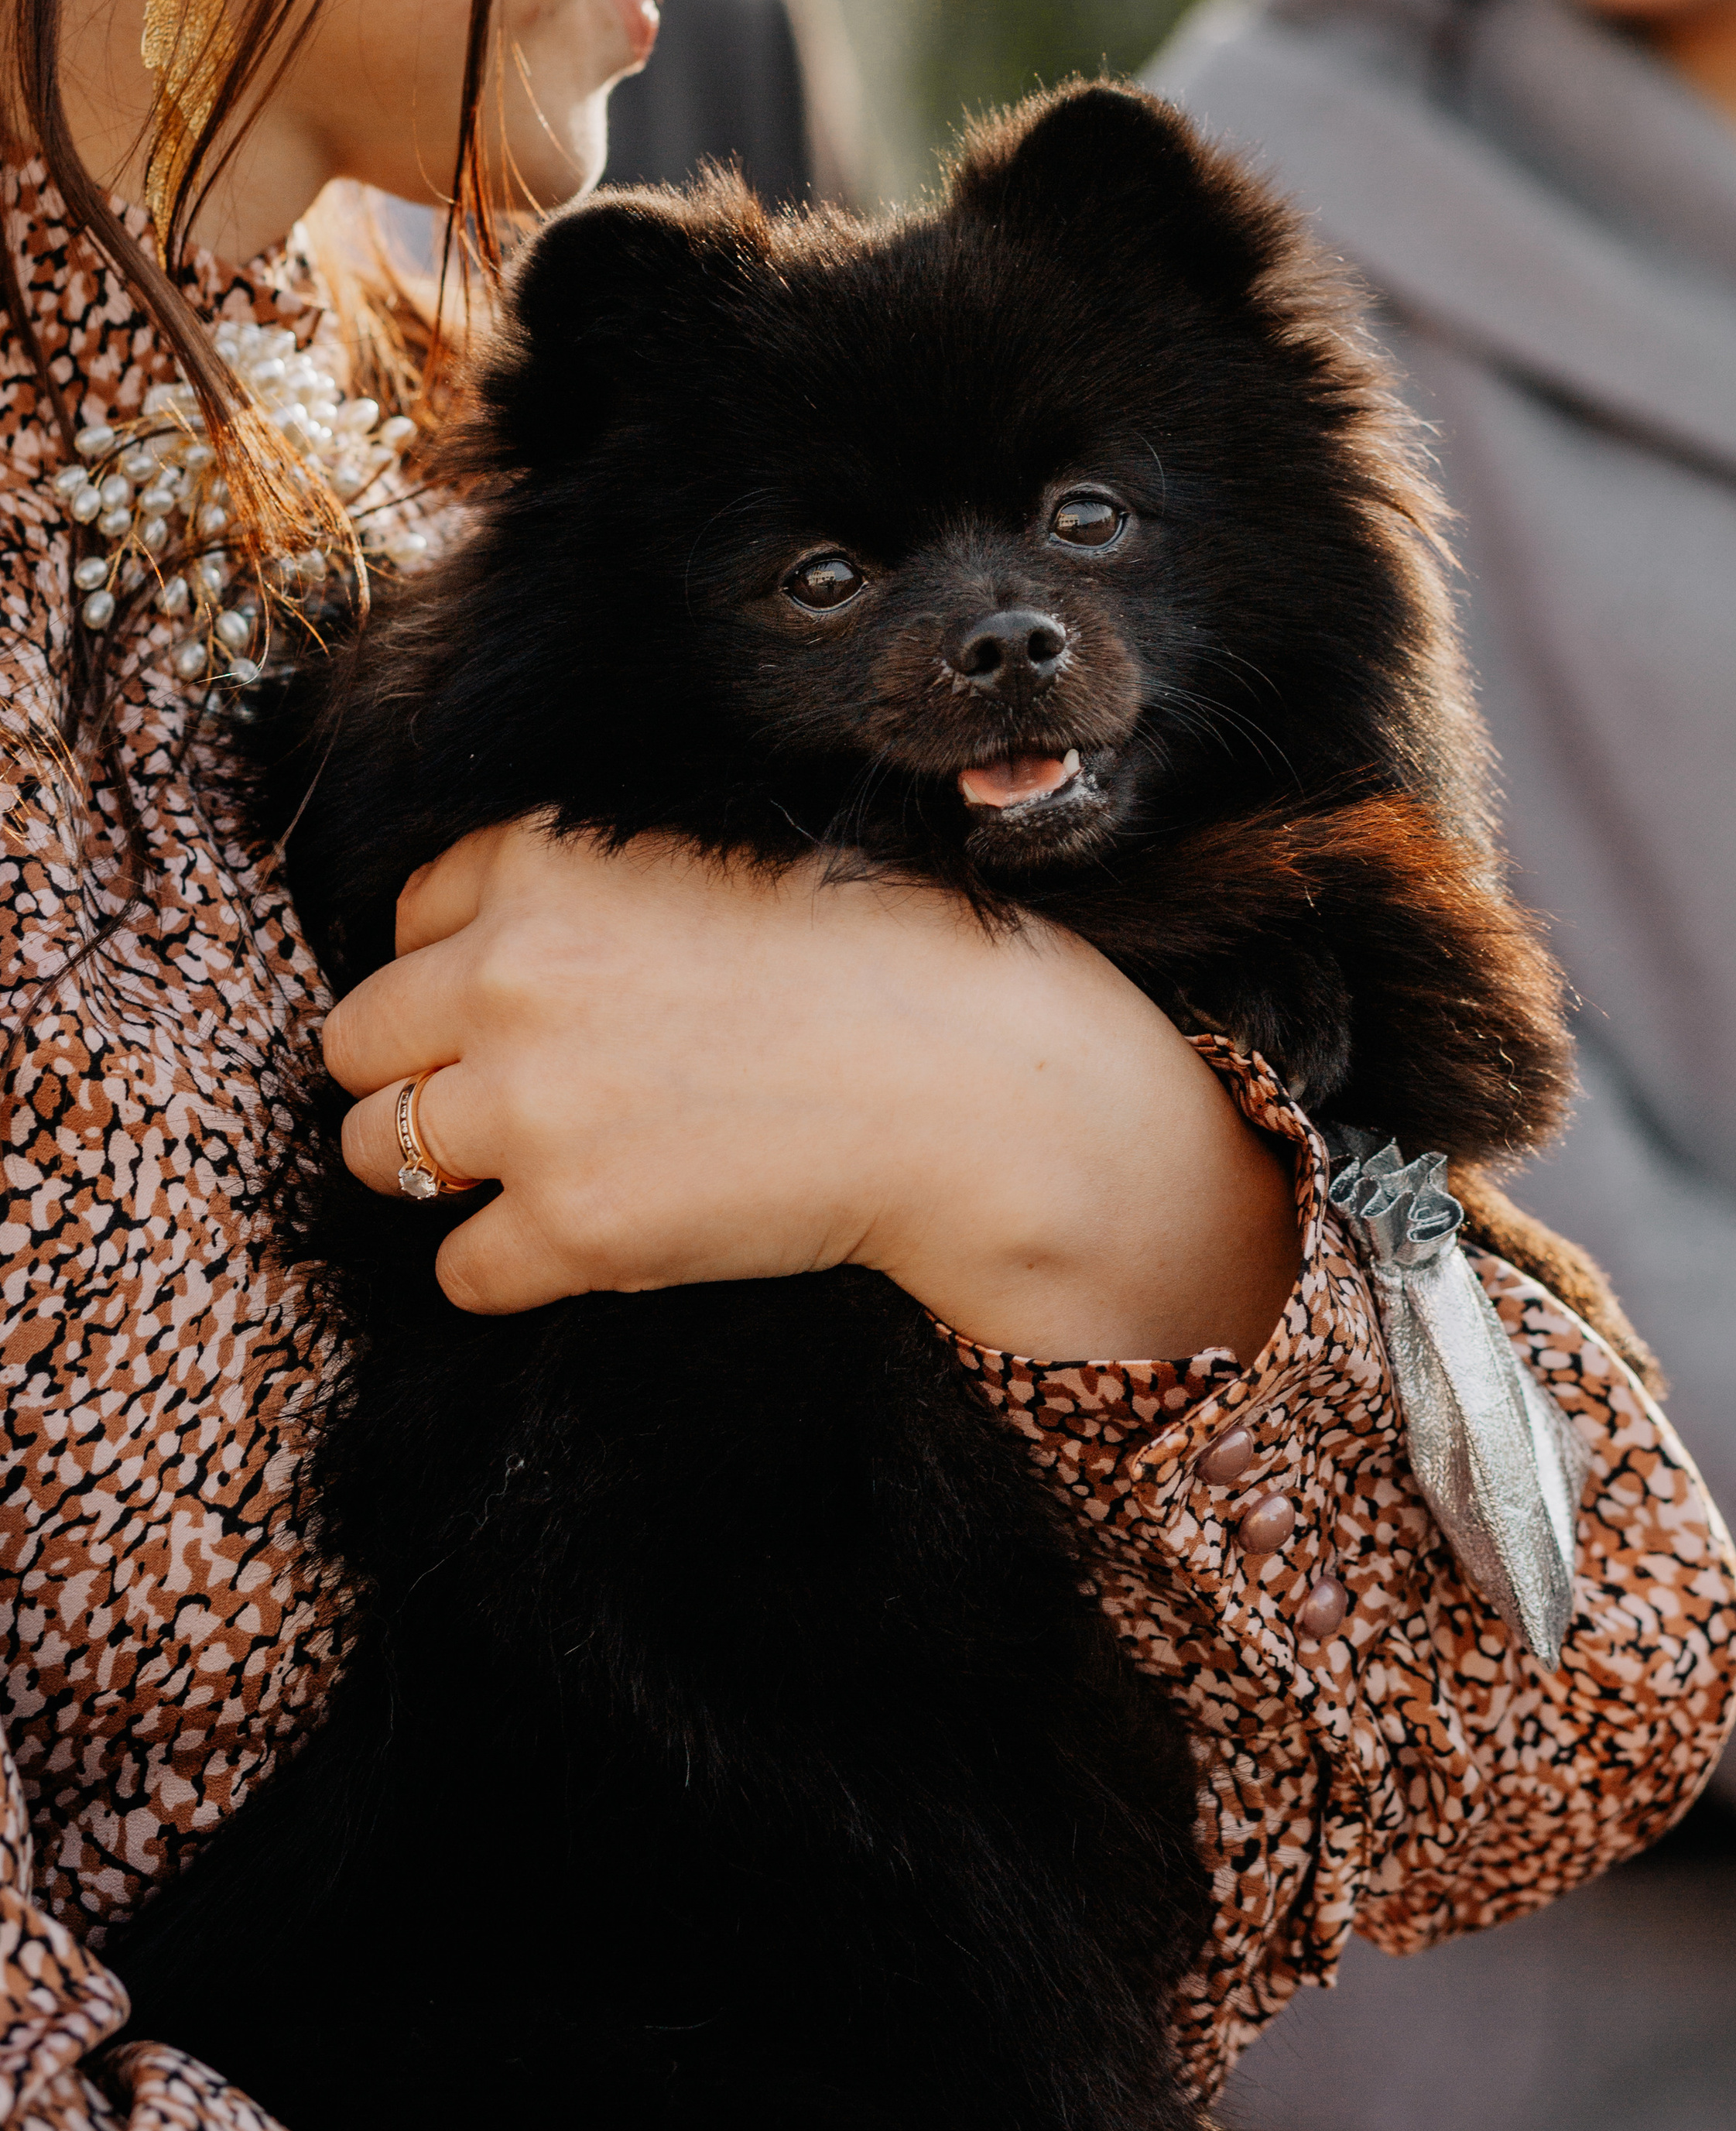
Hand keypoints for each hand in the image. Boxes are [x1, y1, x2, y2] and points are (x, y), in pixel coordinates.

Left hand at [321, 820, 1298, 1361]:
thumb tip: (485, 950)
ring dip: (447, 1165)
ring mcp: (531, 1105)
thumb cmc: (879, 959)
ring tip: (545, 1170)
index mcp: (544, 863)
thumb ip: (587, 888)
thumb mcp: (711, 861)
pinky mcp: (572, 1227)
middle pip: (361, 1038)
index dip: (461, 968)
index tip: (522, 1006)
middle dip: (421, 1069)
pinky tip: (592, 1240)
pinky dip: (509, 1266)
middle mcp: (510, 973)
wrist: (979, 1083)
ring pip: (380, 1152)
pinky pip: (461, 1269)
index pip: (412, 915)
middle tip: (509, 1099)